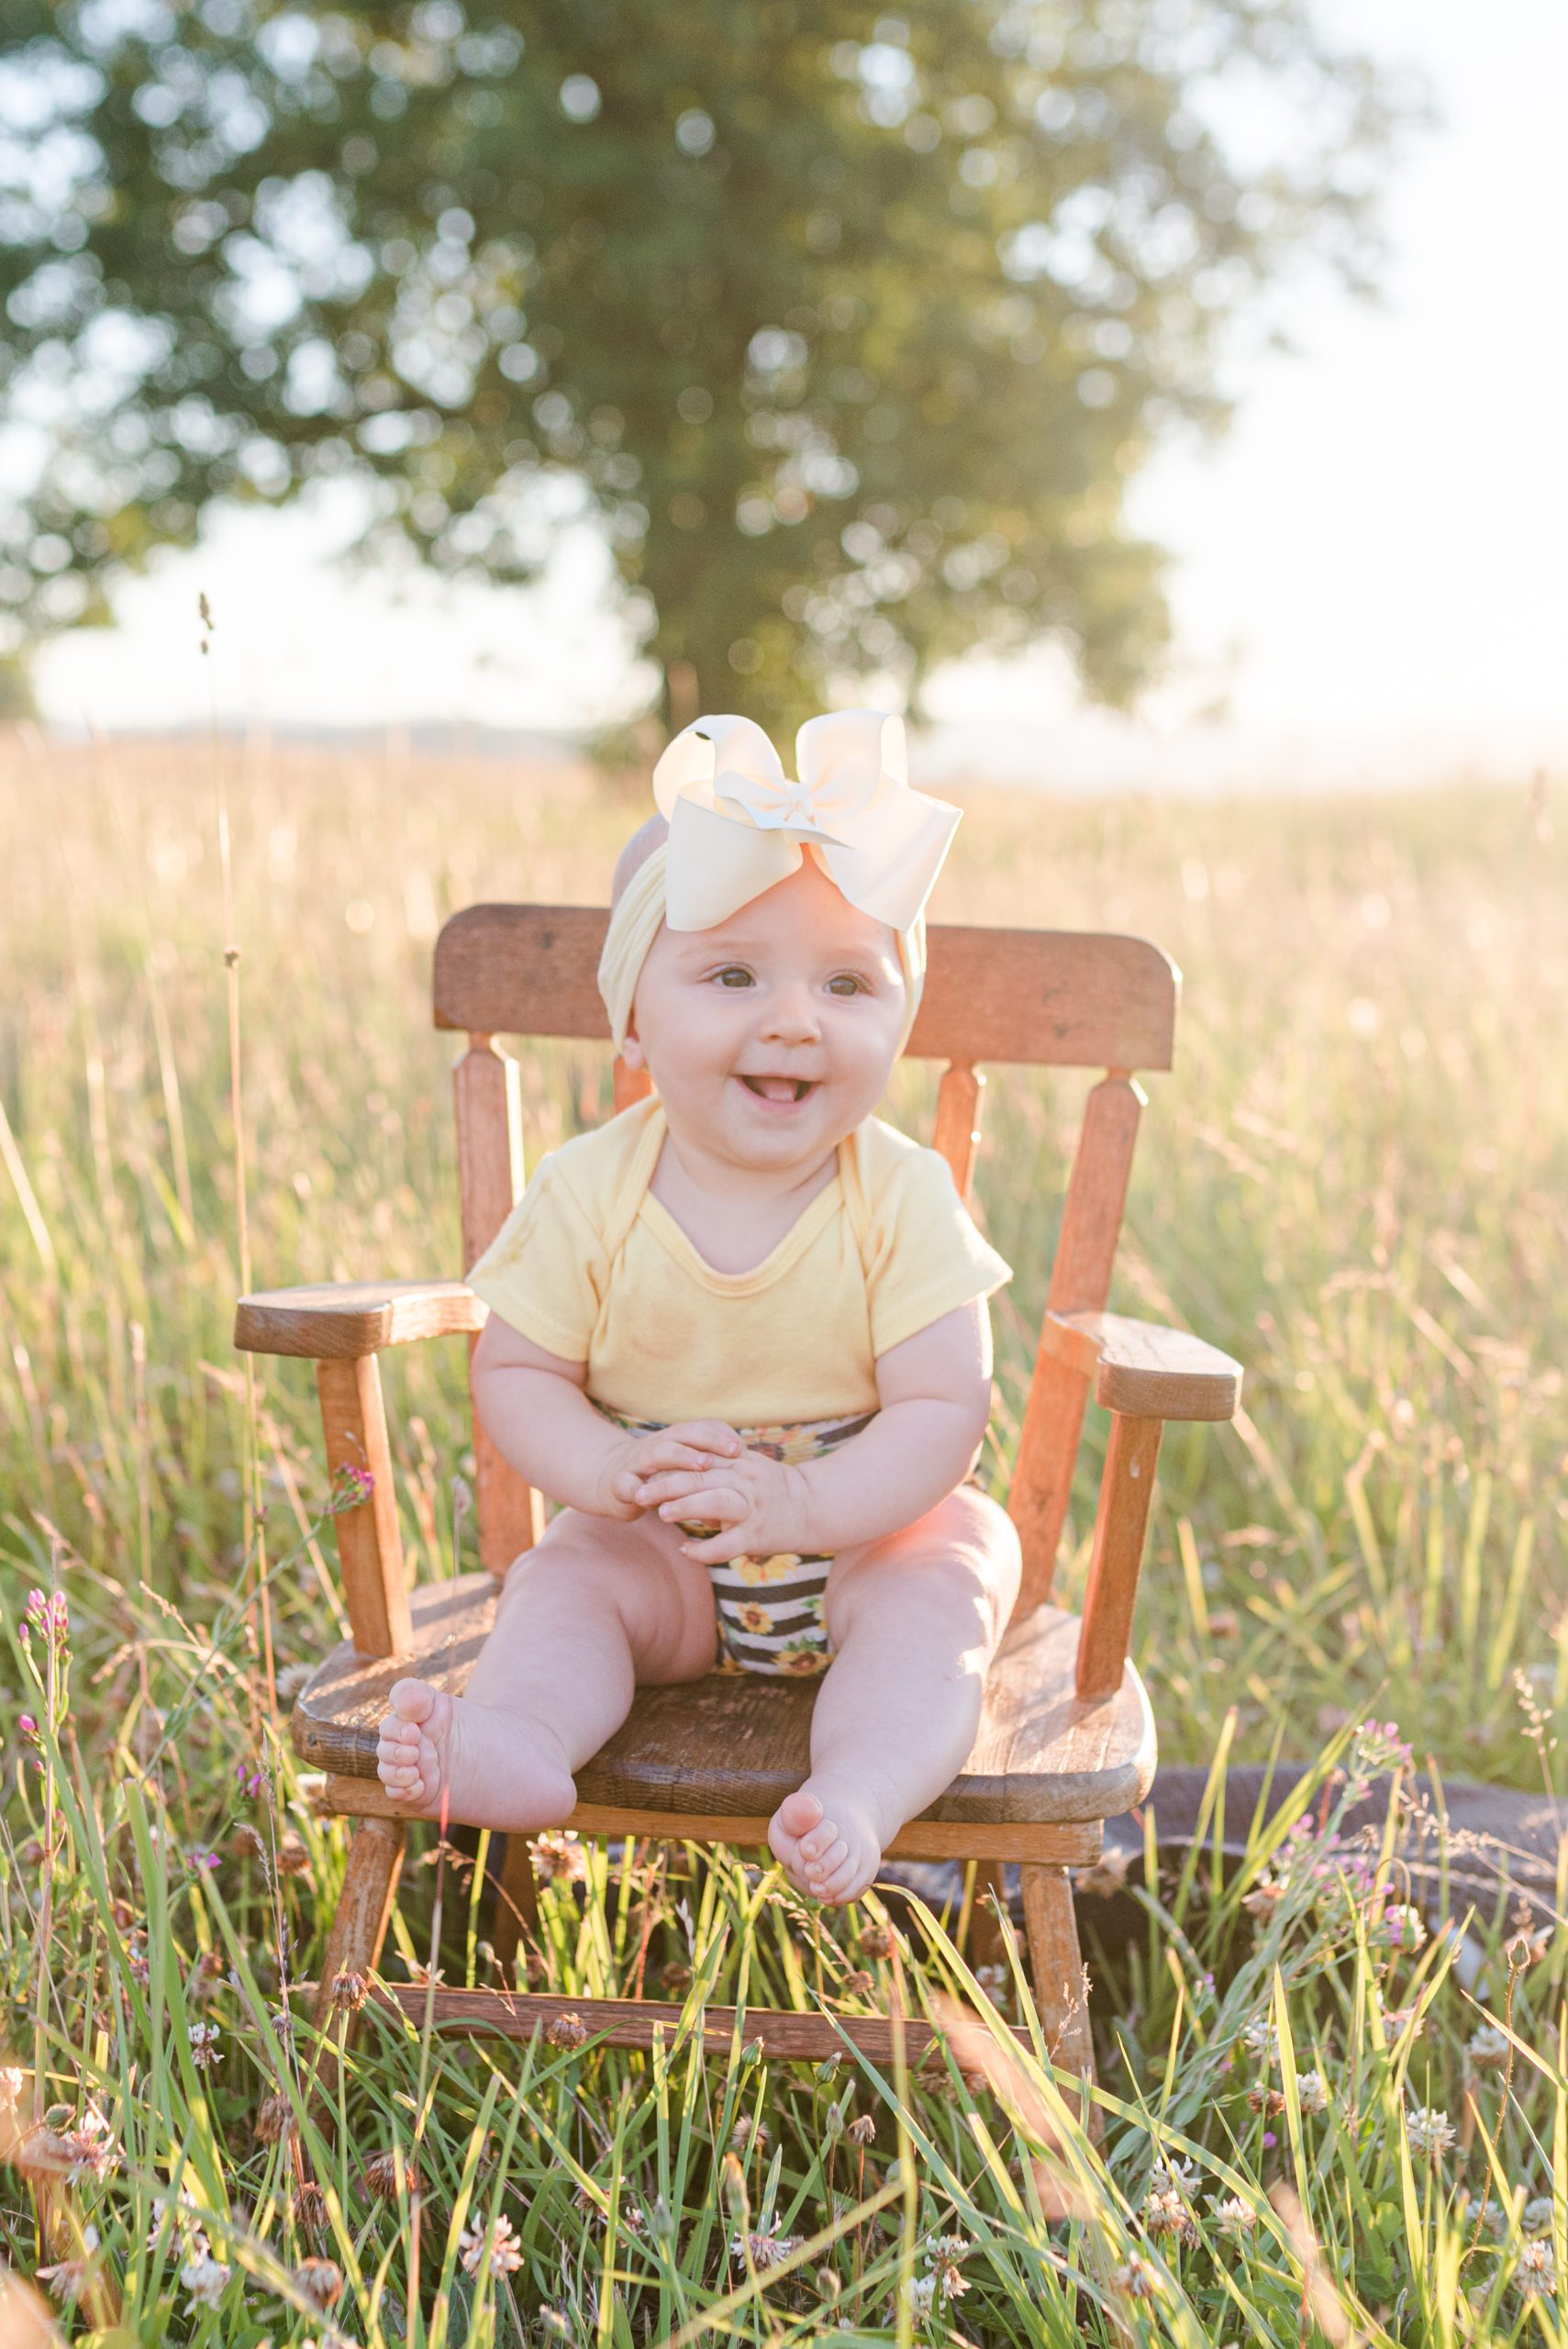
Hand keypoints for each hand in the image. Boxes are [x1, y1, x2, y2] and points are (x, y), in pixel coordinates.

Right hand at [592, 1421, 742, 1520]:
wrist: (607, 1480)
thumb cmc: (656, 1475)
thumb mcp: (681, 1465)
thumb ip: (708, 1460)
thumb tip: (747, 1460)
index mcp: (673, 1440)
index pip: (699, 1428)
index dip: (719, 1435)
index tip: (741, 1447)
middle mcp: (655, 1445)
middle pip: (681, 1434)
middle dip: (708, 1440)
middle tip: (732, 1451)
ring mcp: (635, 1463)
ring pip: (656, 1453)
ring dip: (680, 1456)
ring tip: (703, 1465)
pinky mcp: (618, 1484)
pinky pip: (625, 1483)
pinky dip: (635, 1488)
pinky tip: (648, 1497)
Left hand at [631, 1447, 813, 1563]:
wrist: (814, 1507)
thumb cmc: (773, 1488)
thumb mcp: (748, 1466)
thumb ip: (717, 1465)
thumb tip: (679, 1473)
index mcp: (739, 1461)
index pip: (698, 1458)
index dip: (670, 1465)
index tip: (644, 1471)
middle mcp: (745, 1481)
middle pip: (700, 1477)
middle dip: (666, 1485)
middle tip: (640, 1492)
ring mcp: (752, 1508)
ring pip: (714, 1503)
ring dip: (685, 1508)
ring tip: (662, 1514)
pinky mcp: (757, 1535)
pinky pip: (727, 1545)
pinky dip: (704, 1550)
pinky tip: (685, 1550)